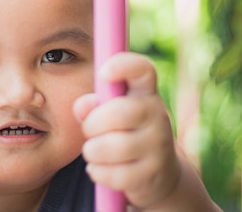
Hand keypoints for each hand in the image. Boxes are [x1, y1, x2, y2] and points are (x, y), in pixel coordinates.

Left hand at [73, 52, 180, 209]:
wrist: (160, 175)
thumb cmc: (125, 134)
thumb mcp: (109, 115)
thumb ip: (93, 106)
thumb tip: (82, 105)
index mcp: (146, 93)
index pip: (143, 69)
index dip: (122, 65)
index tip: (103, 73)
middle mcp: (158, 115)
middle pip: (119, 112)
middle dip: (93, 124)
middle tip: (90, 130)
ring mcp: (159, 146)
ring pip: (113, 146)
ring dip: (92, 150)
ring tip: (94, 150)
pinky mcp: (153, 175)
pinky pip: (113, 174)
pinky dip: (98, 172)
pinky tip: (102, 168)